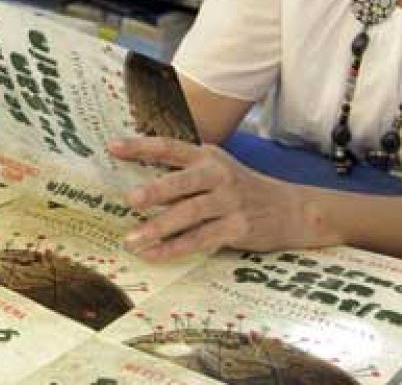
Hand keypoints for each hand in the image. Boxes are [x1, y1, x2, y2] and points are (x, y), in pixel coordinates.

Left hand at [108, 137, 336, 260]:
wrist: (290, 209)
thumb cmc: (241, 188)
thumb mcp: (216, 169)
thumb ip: (183, 172)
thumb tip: (136, 182)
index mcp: (207, 156)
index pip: (169, 147)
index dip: (140, 146)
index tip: (111, 146)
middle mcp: (218, 175)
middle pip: (182, 181)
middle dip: (156, 190)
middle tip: (130, 199)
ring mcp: (229, 201)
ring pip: (190, 214)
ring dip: (159, 228)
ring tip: (132, 239)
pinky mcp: (237, 228)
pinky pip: (200, 240)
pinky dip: (174, 249)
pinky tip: (153, 255)